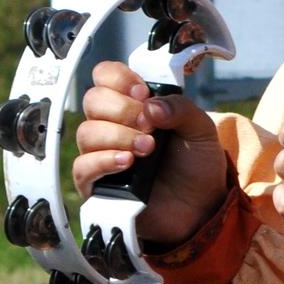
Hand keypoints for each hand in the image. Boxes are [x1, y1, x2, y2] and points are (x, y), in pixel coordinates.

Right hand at [73, 60, 230, 245]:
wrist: (201, 206)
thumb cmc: (196, 165)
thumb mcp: (201, 130)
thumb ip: (181, 109)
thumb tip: (150, 105)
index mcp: (134, 106)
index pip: (105, 76)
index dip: (118, 78)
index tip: (143, 92)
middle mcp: (111, 126)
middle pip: (93, 100)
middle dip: (123, 109)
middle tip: (151, 127)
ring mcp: (101, 154)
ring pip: (87, 132)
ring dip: (120, 136)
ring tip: (149, 149)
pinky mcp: (96, 183)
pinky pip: (82, 166)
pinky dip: (104, 160)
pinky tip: (128, 163)